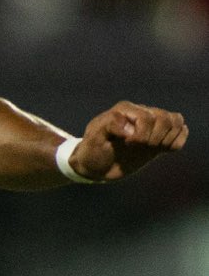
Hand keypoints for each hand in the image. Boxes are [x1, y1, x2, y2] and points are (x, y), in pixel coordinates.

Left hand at [69, 102, 188, 180]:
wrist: (96, 165)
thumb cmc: (93, 151)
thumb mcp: (93, 139)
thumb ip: (109, 126)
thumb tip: (131, 128)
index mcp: (124, 110)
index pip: (147, 117)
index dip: (141, 134)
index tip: (127, 144)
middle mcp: (140, 113)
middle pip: (165, 119)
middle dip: (154, 138)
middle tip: (138, 147)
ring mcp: (152, 125)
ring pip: (176, 121)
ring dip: (167, 138)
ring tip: (151, 147)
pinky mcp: (160, 137)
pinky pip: (182, 131)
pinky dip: (177, 141)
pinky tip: (163, 149)